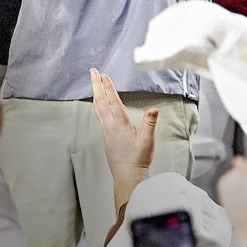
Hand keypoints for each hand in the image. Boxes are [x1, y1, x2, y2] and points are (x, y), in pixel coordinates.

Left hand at [90, 68, 155, 209]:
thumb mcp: (147, 140)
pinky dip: (97, 103)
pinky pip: (99, 114)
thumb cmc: (138, 158)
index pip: (112, 100)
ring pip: (98, 107)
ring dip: (96, 92)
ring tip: (94, 82)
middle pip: (100, 100)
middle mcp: (110, 125)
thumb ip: (150, 123)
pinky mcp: (106, 135)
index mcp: (119, 123)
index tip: (103, 74)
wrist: (127, 175)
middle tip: (93, 71)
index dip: (108, 86)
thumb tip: (154, 109)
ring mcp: (106, 130)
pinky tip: (98, 103)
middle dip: (96, 84)